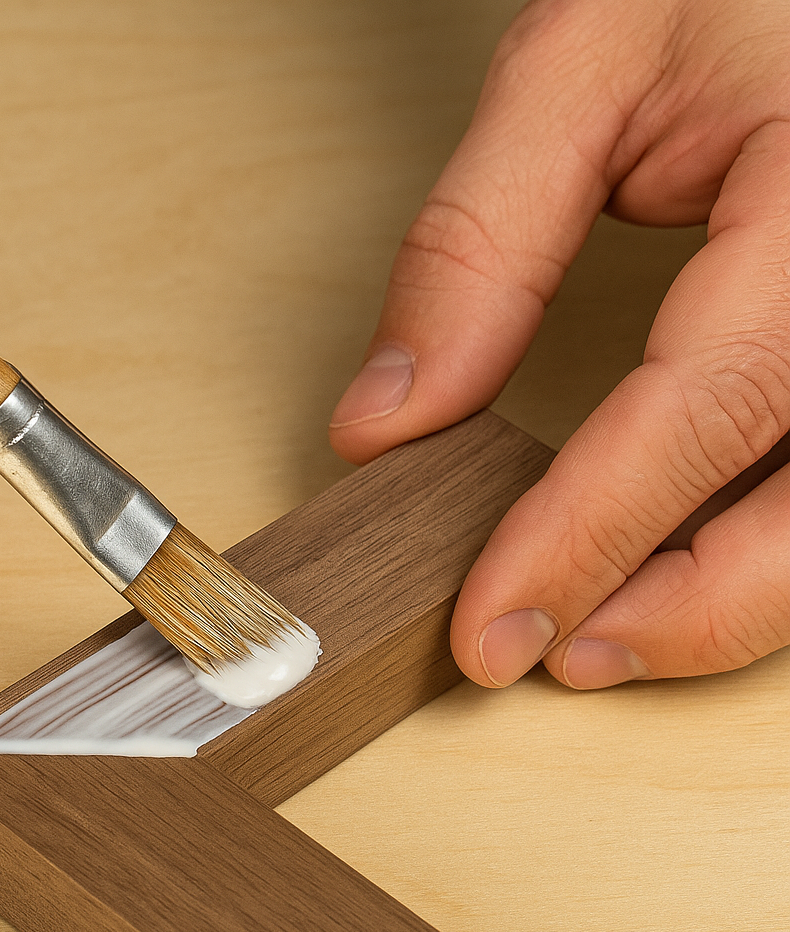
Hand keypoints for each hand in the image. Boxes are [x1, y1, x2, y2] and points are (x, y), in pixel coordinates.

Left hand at [329, 0, 789, 687]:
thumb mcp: (580, 66)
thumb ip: (476, 249)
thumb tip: (389, 419)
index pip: (708, 404)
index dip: (591, 532)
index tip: (493, 623)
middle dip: (688, 612)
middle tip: (553, 654)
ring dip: (731, 602)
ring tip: (602, 631)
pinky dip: (757, 540)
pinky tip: (672, 560)